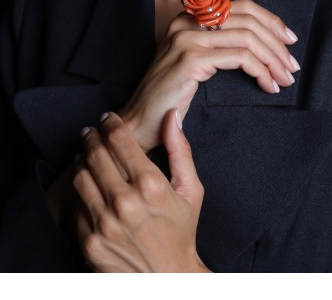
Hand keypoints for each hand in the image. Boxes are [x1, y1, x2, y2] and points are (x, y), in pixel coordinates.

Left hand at [73, 110, 209, 272]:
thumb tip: (172, 117)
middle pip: (95, 154)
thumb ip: (180, 150)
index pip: (119, 140)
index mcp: (151, 185)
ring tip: (87, 156)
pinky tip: (90, 187)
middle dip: (91, 136)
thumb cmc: (182, 230)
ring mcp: (104, 223)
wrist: (168, 277)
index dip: (111, 123)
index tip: (108, 118)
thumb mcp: (191, 190)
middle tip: (91, 132)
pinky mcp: (90, 241)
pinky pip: (76, 204)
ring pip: (80, 176)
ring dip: (82, 160)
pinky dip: (81, 191)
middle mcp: (125, 202)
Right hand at [119, 0, 299, 151]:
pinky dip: (261, 71)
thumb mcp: (196, 63)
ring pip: (247, 38)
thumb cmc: (170, 96)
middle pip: (247, 20)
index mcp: (188, 19)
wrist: (140, 120)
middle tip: (292, 66)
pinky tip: (268, 86)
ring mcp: (187, 39)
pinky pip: (240, 58)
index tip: (289, 41)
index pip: (240, 6)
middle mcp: (186, 22)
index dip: (270, 20)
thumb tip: (261, 44)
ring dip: (273, 59)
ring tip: (285, 79)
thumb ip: (219, 46)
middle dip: (276, 43)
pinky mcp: (190, 59)